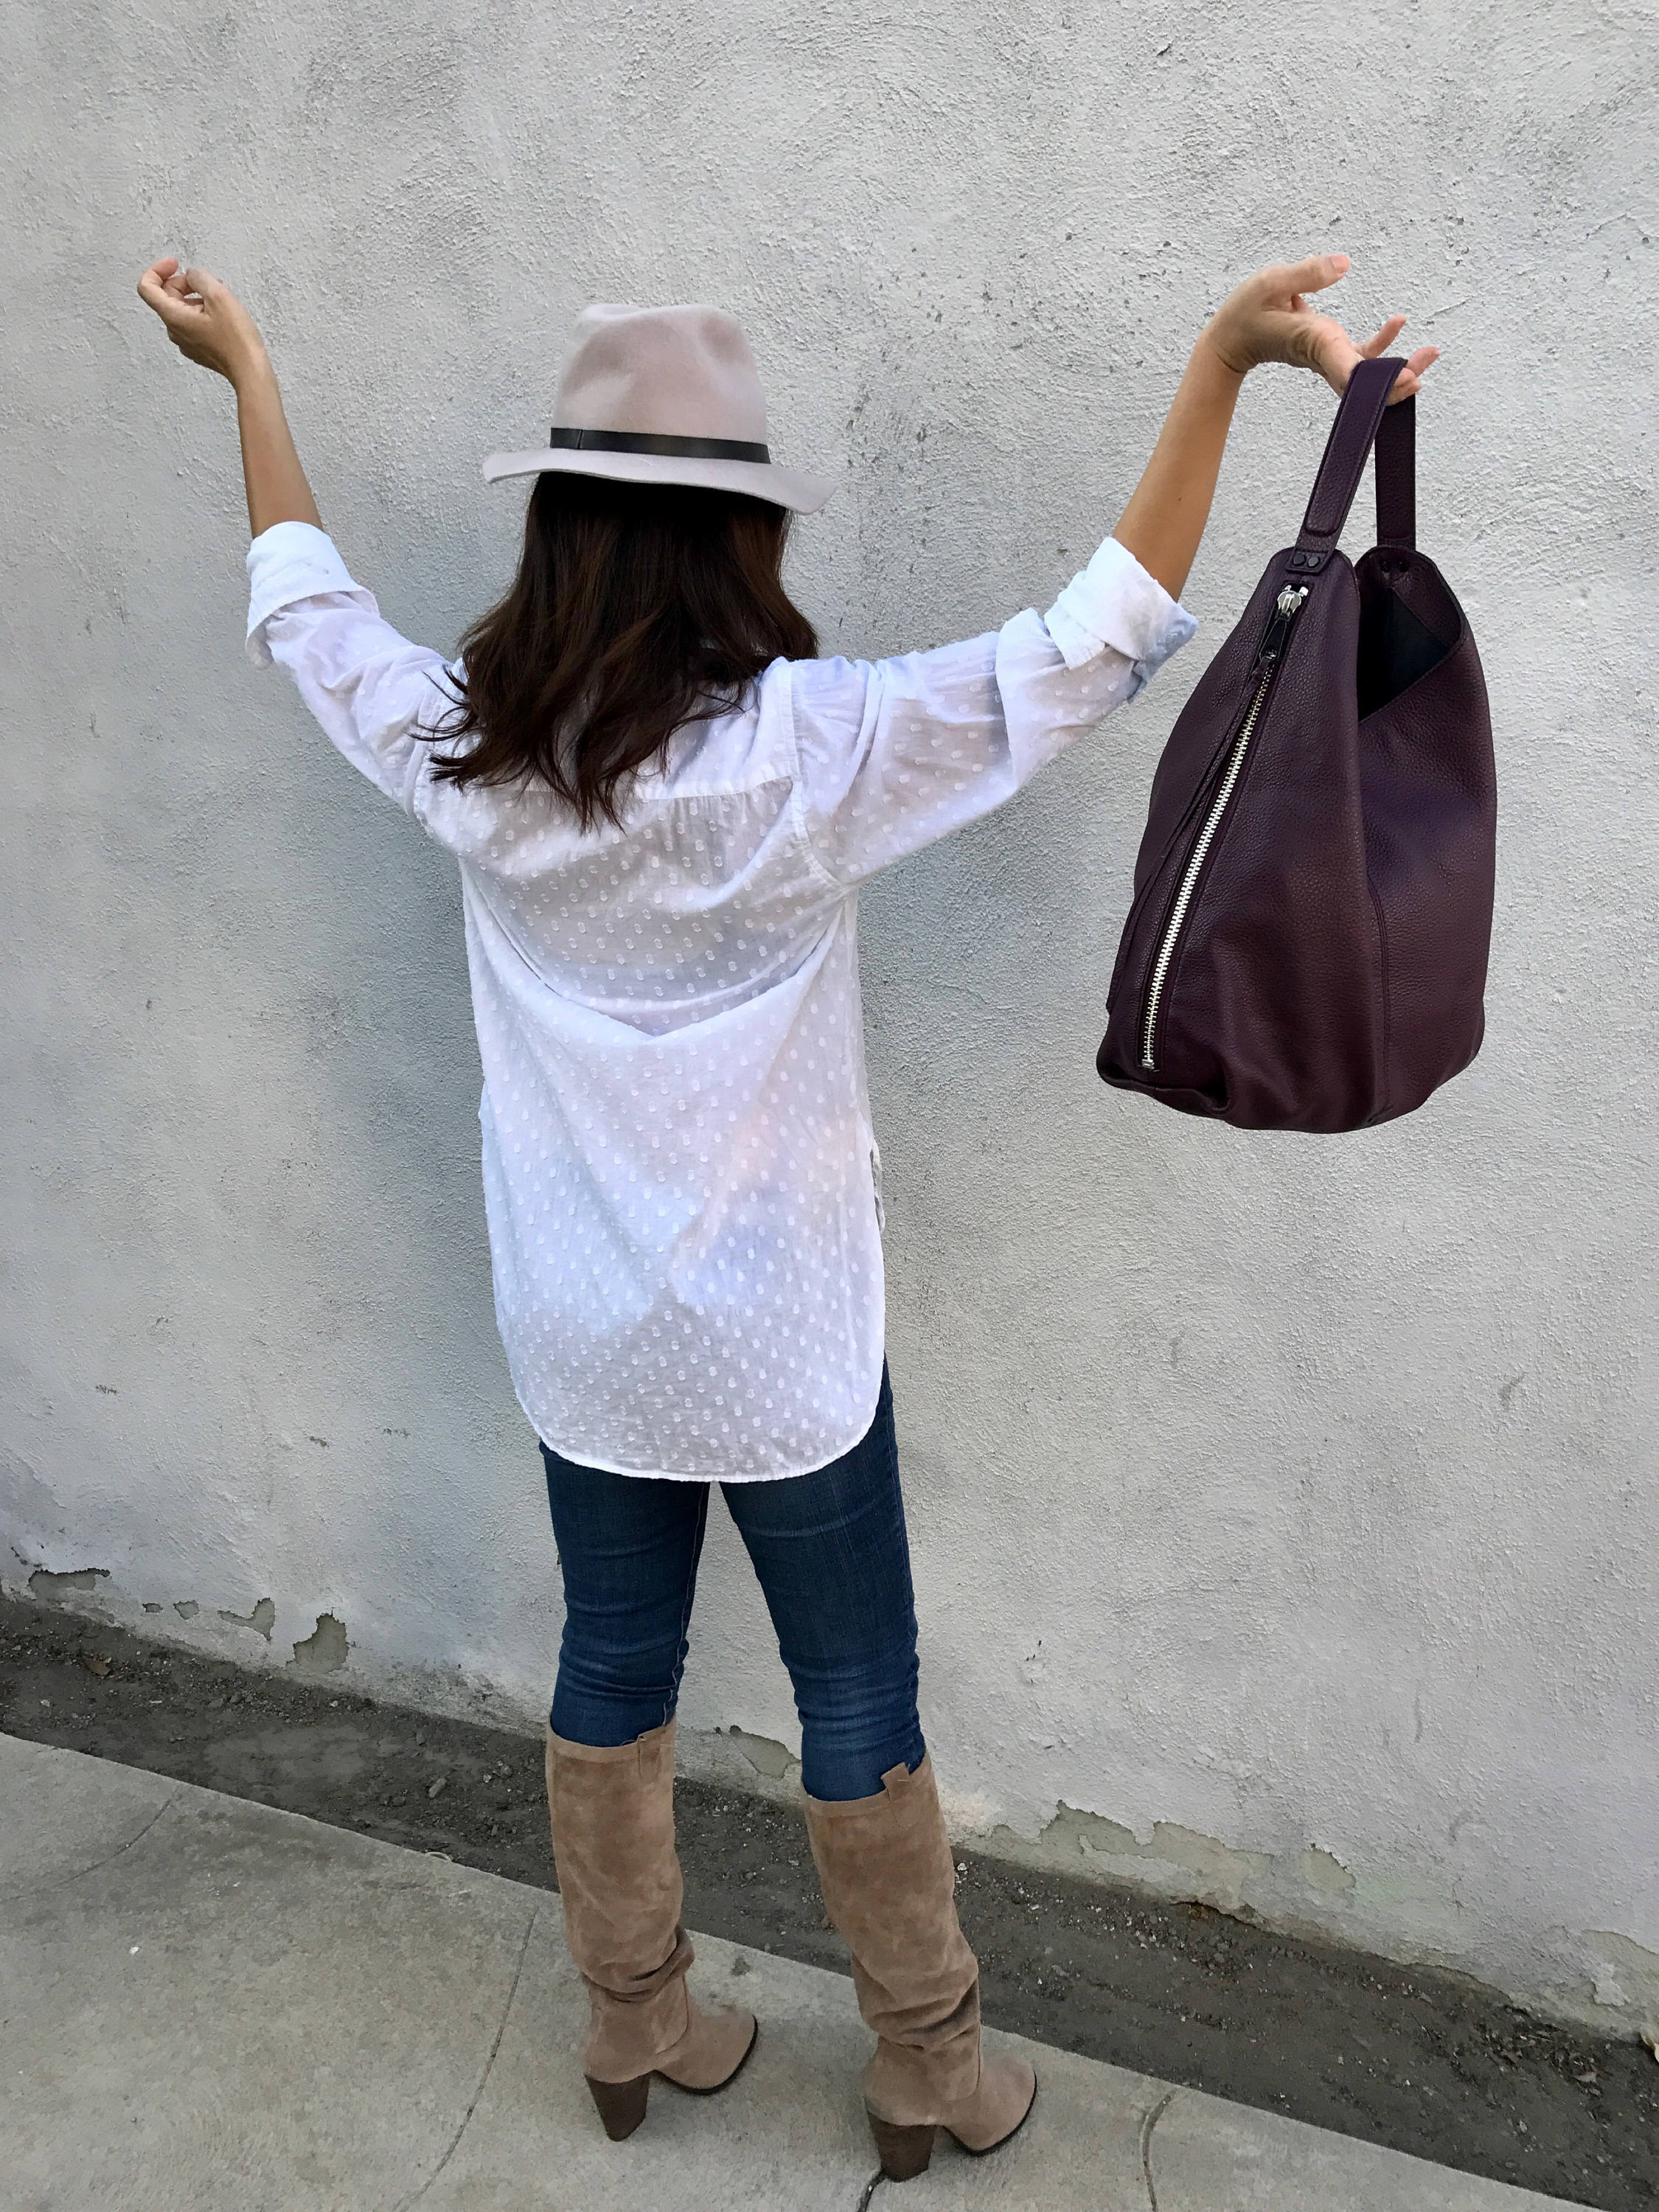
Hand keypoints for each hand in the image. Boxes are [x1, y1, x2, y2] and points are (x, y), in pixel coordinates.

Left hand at [137, 258, 268, 386]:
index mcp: (173, 317)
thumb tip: (193, 276)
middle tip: (209, 283)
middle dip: (184, 283)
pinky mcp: (197, 347)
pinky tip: (221, 315)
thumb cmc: (236, 339)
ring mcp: (185, 341)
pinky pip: (192, 322)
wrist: (250, 370)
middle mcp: (174, 330)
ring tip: (220, 301)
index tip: (175, 264)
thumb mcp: (218, 295)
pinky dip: (202, 311)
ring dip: (196, 297)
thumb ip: (199, 277)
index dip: (157, 269)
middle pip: (166, 295)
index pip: (146, 287)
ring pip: (181, 308)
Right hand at [1202, 254, 1437, 402]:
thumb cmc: (1247, 312)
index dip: (1374, 377)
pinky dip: (1383, 346)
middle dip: (1395, 381)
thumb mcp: (1271, 281)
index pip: (1346, 365)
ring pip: (1367, 374)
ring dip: (1399, 368)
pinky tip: (1399, 323)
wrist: (1231, 339)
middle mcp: (1323, 354)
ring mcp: (1328, 356)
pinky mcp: (1329, 351)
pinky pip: (1360, 356)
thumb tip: (1343, 264)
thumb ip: (1307, 273)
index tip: (1401, 378)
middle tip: (1422, 372)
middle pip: (1364, 380)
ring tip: (1431, 354)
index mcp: (1312, 341)